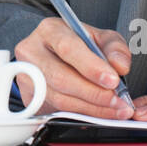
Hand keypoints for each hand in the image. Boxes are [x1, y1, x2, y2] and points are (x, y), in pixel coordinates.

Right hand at [13, 17, 134, 117]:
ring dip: (91, 108)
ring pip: (59, 99)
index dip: (91, 67)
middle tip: (118, 101)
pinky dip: (82, 115)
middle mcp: (32, 52)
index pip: (68, 48)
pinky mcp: (30, 99)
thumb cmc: (75, 46)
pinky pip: (57, 111)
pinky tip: (98, 113)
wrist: (51, 58)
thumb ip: (114, 47)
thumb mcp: (98, 38)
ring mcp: (27, 77)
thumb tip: (119, 65)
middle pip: (61, 78)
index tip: (112, 80)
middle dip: (94, 93)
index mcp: (50, 30)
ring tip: (114, 109)